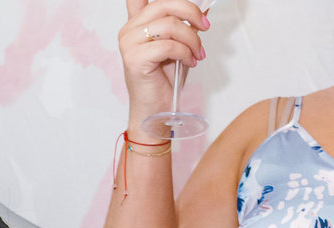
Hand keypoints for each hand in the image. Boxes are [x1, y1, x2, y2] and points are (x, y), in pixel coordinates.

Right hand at [120, 0, 209, 122]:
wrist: (154, 111)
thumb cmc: (163, 80)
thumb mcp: (179, 44)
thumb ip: (186, 23)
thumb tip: (204, 6)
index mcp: (136, 22)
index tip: (183, 7)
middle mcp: (129, 29)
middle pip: (164, 4)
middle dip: (191, 13)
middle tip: (205, 27)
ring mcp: (129, 43)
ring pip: (170, 25)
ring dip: (191, 39)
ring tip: (197, 53)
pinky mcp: (135, 58)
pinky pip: (169, 45)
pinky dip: (185, 52)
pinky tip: (191, 62)